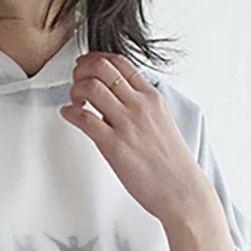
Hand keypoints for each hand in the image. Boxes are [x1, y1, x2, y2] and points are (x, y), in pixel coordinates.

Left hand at [59, 51, 236, 250]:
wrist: (181, 191)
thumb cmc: (172, 164)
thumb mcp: (162, 122)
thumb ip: (143, 108)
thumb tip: (121, 102)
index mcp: (151, 97)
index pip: (120, 62)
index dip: (97, 59)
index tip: (87, 65)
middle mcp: (138, 105)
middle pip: (101, 68)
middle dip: (81, 70)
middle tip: (76, 81)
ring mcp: (126, 124)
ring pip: (91, 87)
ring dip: (75, 90)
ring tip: (75, 102)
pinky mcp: (114, 145)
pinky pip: (84, 119)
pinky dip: (70, 112)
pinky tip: (69, 115)